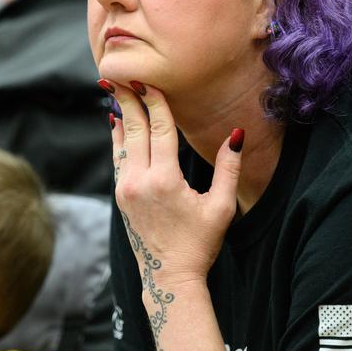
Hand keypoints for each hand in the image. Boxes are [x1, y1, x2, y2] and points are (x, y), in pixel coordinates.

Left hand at [103, 79, 242, 287]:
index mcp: (164, 180)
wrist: (169, 277)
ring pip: (121, 142)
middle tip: (122, 73)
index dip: (155, 102)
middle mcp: (139, 181)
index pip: (160, 129)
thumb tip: (237, 134)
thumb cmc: (200, 243)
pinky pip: (118, 159)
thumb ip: (228, 168)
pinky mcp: (120, 197)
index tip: (149, 78)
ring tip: (114, 90)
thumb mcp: (220, 207)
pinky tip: (117, 125)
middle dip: (130, 100)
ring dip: (120, 116)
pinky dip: (118, 138)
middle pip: (134, 129)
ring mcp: (125, 189)